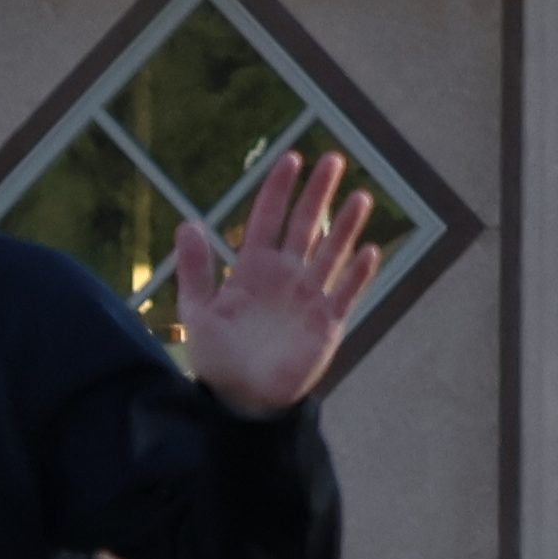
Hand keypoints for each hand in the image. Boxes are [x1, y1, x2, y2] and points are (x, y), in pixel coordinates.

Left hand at [172, 149, 390, 418]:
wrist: (242, 399)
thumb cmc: (219, 356)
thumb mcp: (198, 312)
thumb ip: (196, 270)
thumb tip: (188, 223)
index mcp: (254, 269)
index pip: (268, 219)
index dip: (279, 189)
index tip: (291, 159)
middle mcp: (286, 275)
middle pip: (306, 225)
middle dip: (319, 193)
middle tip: (333, 159)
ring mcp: (310, 296)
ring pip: (332, 252)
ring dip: (346, 225)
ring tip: (360, 196)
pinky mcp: (328, 322)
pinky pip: (347, 292)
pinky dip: (358, 274)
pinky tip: (369, 251)